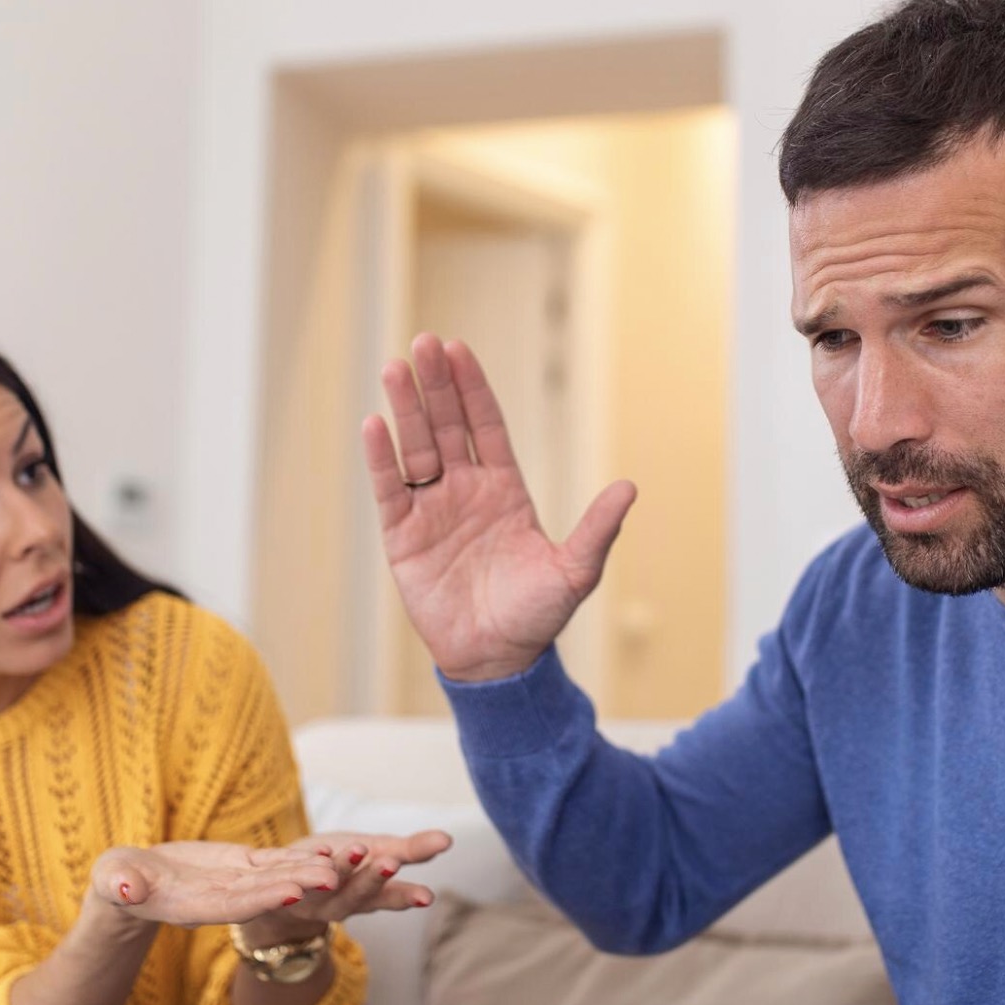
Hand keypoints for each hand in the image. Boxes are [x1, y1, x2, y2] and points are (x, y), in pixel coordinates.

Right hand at [89, 841, 340, 930]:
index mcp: (192, 907)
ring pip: (277, 877)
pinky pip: (274, 861)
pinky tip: (328, 851)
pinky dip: (298, 857)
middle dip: (298, 886)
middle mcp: (222, 900)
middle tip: (333, 879)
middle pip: (265, 893)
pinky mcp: (242, 866)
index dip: (262, 899)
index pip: (232, 905)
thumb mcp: (114, 882)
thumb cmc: (118, 882)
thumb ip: (120, 887)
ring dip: (309, 872)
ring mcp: (236, 883)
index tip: (291, 893)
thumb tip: (126, 890)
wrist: (132, 883)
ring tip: (341, 864)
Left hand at [236, 829, 453, 945]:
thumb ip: (412, 850)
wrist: (289, 883)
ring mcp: (316, 899)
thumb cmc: (342, 864)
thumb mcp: (380, 853)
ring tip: (358, 848)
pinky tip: (319, 850)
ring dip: (344, 868)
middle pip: (362, 894)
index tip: (427, 897)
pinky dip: (309, 863)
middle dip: (376, 879)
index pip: (393, 897)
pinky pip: (298, 878)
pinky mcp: (289, 890)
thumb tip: (449, 839)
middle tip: (391, 862)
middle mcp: (346, 902)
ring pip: (331, 887)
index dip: (408, 897)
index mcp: (372, 895)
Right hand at [362, 333, 636, 682]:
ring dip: (406, 410)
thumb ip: (597, 530)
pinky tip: (375, 425)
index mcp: (504, 491)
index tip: (459, 350)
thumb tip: (629, 488)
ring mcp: (432, 512)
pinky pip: (390, 490)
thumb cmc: (537, 616)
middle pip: (446, 426)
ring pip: (415, 449)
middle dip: (436, 385)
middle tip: (423, 343)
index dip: (472, 389)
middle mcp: (465, 492)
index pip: (484, 427)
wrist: (497, 660)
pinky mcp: (403, 538)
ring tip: (396, 369)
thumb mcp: (575, 571)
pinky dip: (382, 459)